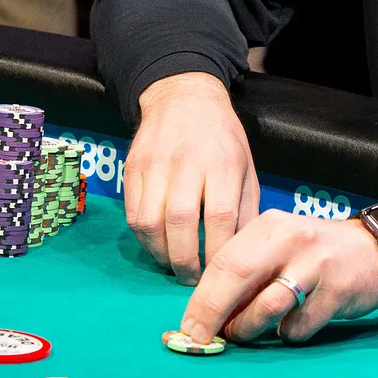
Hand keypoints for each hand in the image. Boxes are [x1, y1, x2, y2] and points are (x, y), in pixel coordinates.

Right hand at [123, 72, 258, 284]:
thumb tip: (243, 254)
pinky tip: (158, 244)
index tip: (220, 275)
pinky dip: (143, 238)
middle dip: (185, 261)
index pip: (220, 217)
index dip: (217, 253)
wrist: (183, 97)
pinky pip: (132, 214)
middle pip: (180, 221)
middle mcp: (187, 162)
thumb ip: (246, 210)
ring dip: (160, 254)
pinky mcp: (131, 168)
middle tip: (192, 280)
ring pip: (149, 221)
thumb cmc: (222, 139)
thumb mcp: (247, 167)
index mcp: (223, 162)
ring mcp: (154, 164)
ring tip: (173, 264)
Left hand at [180, 210, 377, 344]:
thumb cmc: (315, 252)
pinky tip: (292, 325)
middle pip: (238, 278)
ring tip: (244, 334)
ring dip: (248, 328)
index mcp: (269, 224)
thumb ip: (248, 269)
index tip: (188, 324)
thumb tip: (207, 311)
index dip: (201, 297)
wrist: (375, 249)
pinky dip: (288, 333)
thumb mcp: (279, 246)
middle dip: (213, 313)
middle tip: (201, 337)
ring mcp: (316, 263)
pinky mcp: (337, 290)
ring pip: (267, 306)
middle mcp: (291, 238)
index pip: (224, 260)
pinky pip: (299, 325)